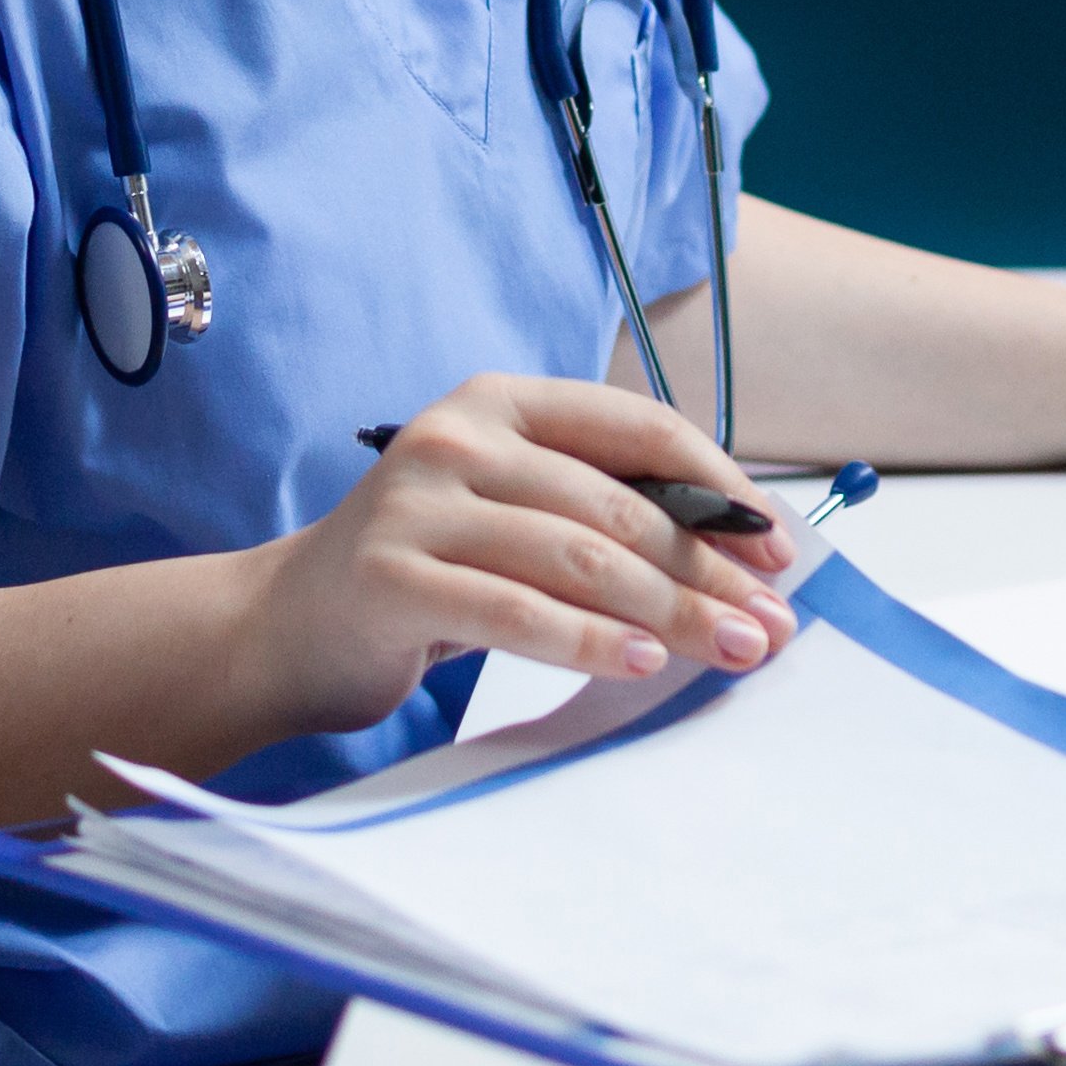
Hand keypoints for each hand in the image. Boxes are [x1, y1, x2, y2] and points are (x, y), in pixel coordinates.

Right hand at [245, 376, 798, 736]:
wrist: (288, 626)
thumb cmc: (427, 572)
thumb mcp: (514, 515)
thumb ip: (603, 514)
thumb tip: (742, 561)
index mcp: (502, 402)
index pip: (638, 427)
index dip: (719, 488)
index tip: (778, 548)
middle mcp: (457, 435)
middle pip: (618, 503)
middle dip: (710, 568)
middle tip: (772, 623)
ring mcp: (418, 503)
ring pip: (578, 557)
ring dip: (670, 610)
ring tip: (732, 649)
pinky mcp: (391, 575)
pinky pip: (516, 610)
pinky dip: (590, 640)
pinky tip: (643, 663)